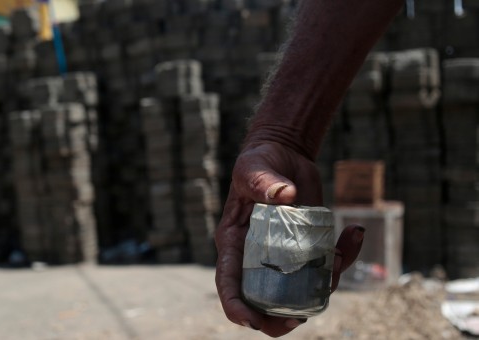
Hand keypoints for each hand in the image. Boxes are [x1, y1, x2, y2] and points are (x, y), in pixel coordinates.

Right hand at [214, 143, 363, 336]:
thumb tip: (284, 195)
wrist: (284, 158)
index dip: (236, 307)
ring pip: (302, 290)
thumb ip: (262, 180)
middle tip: (299, 320)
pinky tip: (355, 231)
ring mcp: (285, 257)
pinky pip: (327, 265)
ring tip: (340, 257)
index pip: (228, 282)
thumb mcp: (252, 167)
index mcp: (234, 244)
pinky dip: (346, 255)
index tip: (251, 321)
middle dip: (278, 319)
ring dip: (324, 286)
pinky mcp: (308, 249)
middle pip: (262, 301)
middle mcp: (257, 258)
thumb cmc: (259, 162)